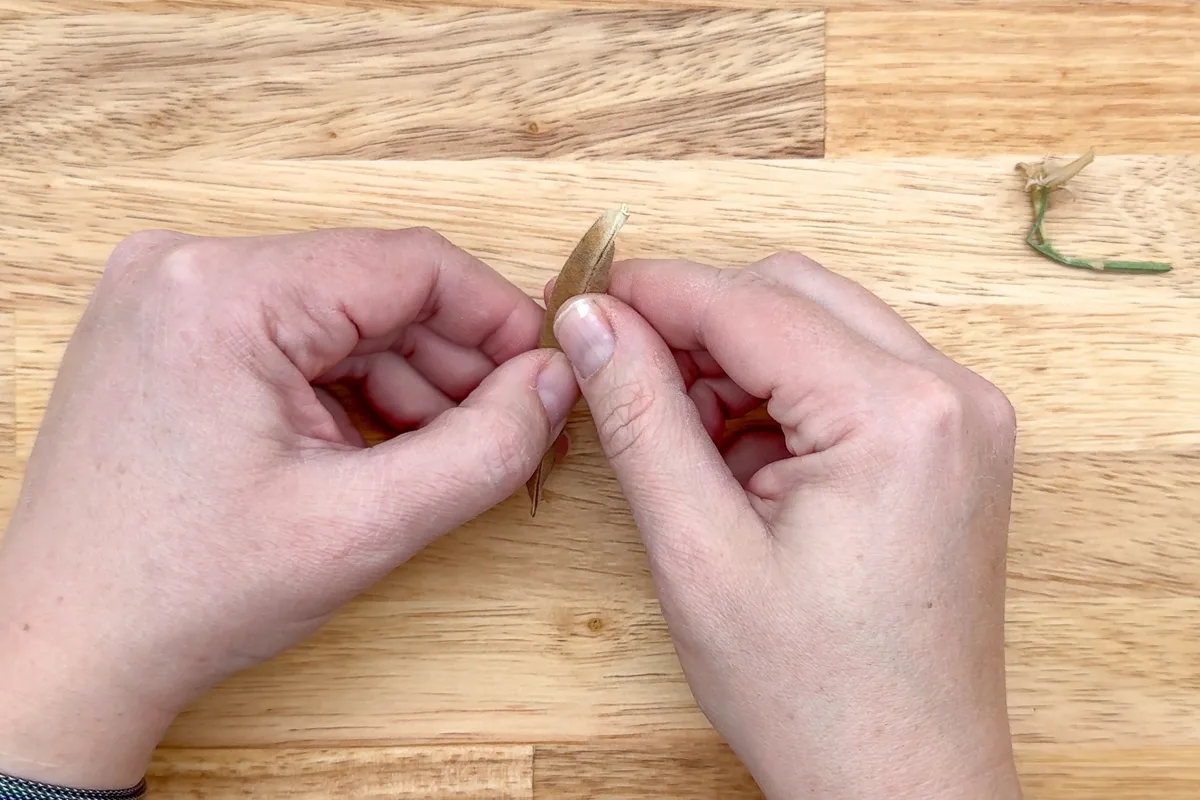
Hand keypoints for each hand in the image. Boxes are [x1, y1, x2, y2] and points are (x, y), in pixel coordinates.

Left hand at [0, 228, 578, 787]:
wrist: (67, 651)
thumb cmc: (186, 593)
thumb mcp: (363, 526)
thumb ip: (484, 449)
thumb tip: (554, 382)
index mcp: (226, 293)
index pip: (411, 264)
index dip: (498, 319)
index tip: (543, 377)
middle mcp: (186, 269)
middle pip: (374, 288)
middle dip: (451, 362)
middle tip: (507, 431)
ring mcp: (170, 296)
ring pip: (338, 315)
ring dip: (403, 380)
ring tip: (441, 455)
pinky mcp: (169, 329)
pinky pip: (293, 337)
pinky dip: (348, 388)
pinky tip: (374, 449)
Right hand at [550, 253, 1020, 798]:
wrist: (903, 781)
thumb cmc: (813, 695)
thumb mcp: (697, 551)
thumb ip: (640, 417)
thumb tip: (591, 322)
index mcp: (896, 415)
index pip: (749, 303)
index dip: (651, 293)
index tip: (580, 303)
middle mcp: (951, 395)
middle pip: (792, 294)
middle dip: (696, 322)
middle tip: (621, 372)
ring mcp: (963, 417)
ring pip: (820, 325)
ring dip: (736, 358)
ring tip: (679, 435)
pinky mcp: (954, 443)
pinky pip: (851, 372)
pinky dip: (780, 391)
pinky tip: (734, 456)